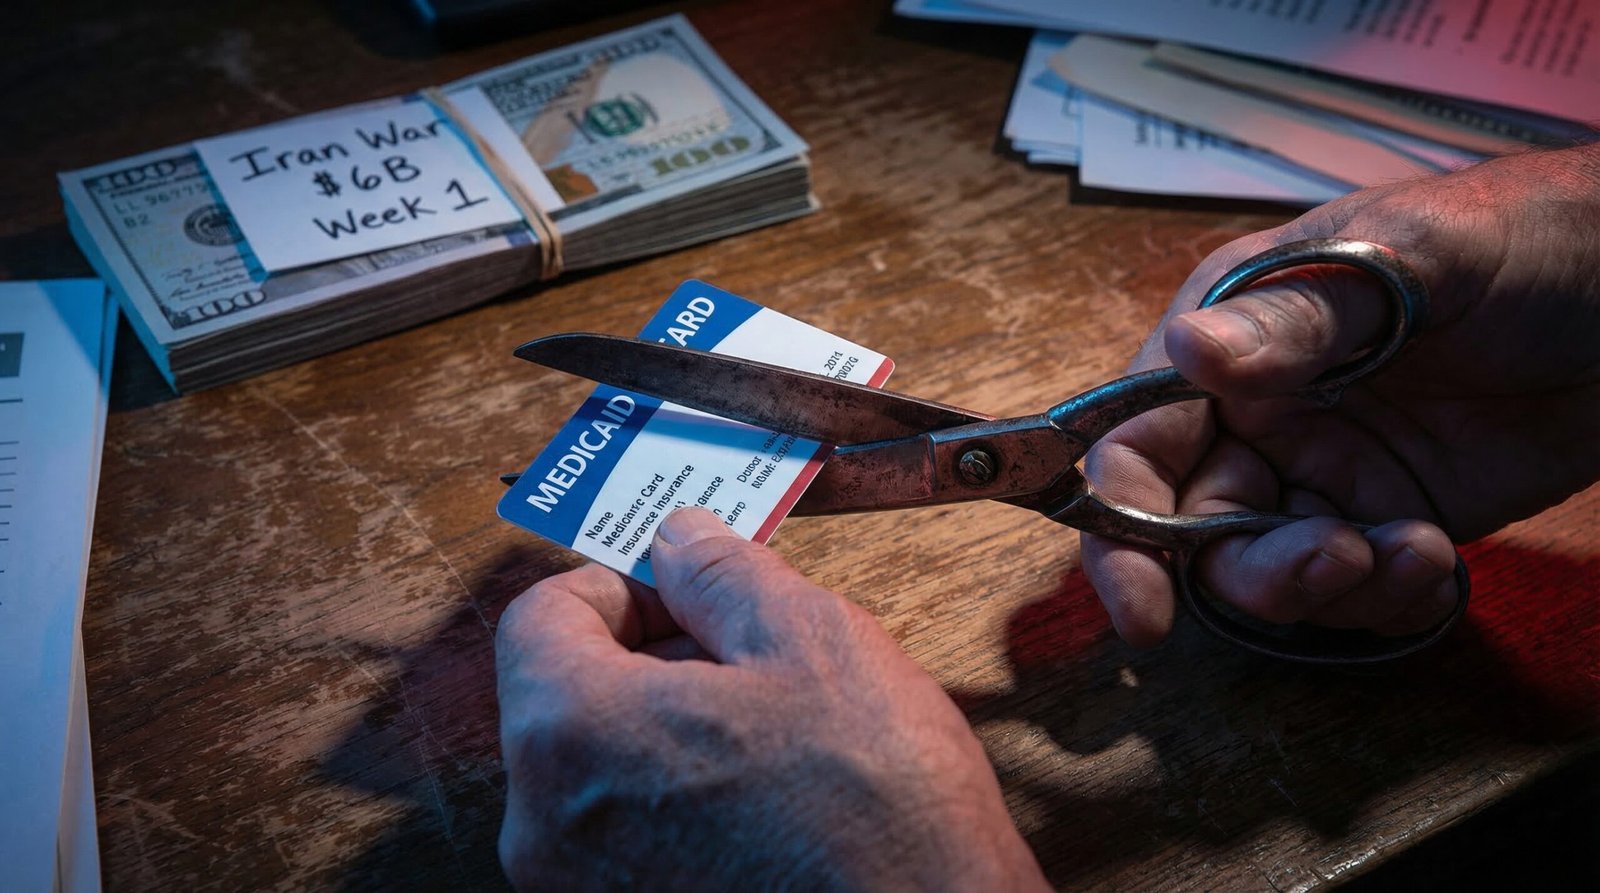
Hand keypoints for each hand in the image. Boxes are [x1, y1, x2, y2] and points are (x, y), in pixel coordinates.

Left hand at [496, 508, 1049, 892]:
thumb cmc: (878, 816)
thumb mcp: (812, 643)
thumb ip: (722, 574)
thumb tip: (679, 540)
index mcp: (573, 735)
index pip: (540, 617)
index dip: (619, 585)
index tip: (683, 589)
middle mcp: (546, 828)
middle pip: (566, 695)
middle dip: (654, 657)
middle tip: (749, 655)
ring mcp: (579, 890)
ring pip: (600, 767)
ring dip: (672, 729)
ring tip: (775, 735)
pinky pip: (625, 834)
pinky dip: (677, 800)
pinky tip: (766, 801)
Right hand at [1081, 144, 1599, 646]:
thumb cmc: (1521, 235)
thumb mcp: (1411, 257)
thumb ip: (1298, 311)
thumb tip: (1186, 351)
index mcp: (1229, 335)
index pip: (1135, 442)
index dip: (1119, 527)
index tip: (1143, 608)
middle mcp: (1256, 413)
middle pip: (1188, 530)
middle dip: (1246, 571)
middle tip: (1330, 565)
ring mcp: (1322, 472)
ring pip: (1267, 573)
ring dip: (1325, 588)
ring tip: (1409, 553)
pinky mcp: (1389, 519)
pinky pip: (1355, 591)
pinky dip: (1387, 598)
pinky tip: (1438, 563)